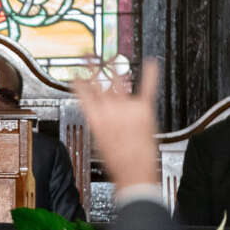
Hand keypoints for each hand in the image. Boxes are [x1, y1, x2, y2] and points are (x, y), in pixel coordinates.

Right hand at [71, 58, 159, 189]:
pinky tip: (152, 64)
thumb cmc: (117, 162)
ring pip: (119, 83)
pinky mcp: (144, 111)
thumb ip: (102, 122)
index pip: (83, 94)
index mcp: (95, 119)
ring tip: (112, 56)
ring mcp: (126, 109)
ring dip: (115, 67)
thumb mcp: (100, 141)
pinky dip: (150, 75)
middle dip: (93, 67)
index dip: (79, 83)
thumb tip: (102, 113)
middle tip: (89, 55)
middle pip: (99, 84)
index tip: (76, 74)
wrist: (134, 173)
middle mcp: (109, 111)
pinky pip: (147, 88)